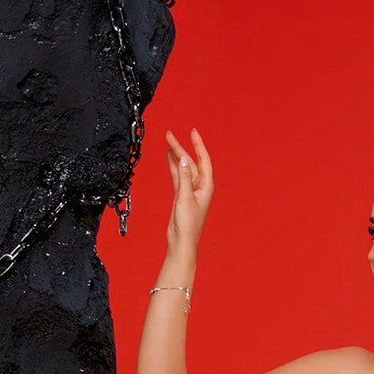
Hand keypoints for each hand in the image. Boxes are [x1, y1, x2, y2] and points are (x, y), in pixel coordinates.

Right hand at [164, 127, 211, 255]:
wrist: (181, 241)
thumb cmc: (188, 224)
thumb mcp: (185, 197)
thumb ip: (184, 177)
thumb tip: (183, 159)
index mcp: (205, 186)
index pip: (203, 160)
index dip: (198, 145)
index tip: (192, 132)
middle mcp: (199, 186)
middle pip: (189, 162)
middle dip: (180, 148)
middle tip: (169, 135)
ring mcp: (190, 190)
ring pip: (182, 167)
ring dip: (175, 155)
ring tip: (167, 141)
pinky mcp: (181, 195)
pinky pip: (177, 175)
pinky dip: (173, 166)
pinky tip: (169, 157)